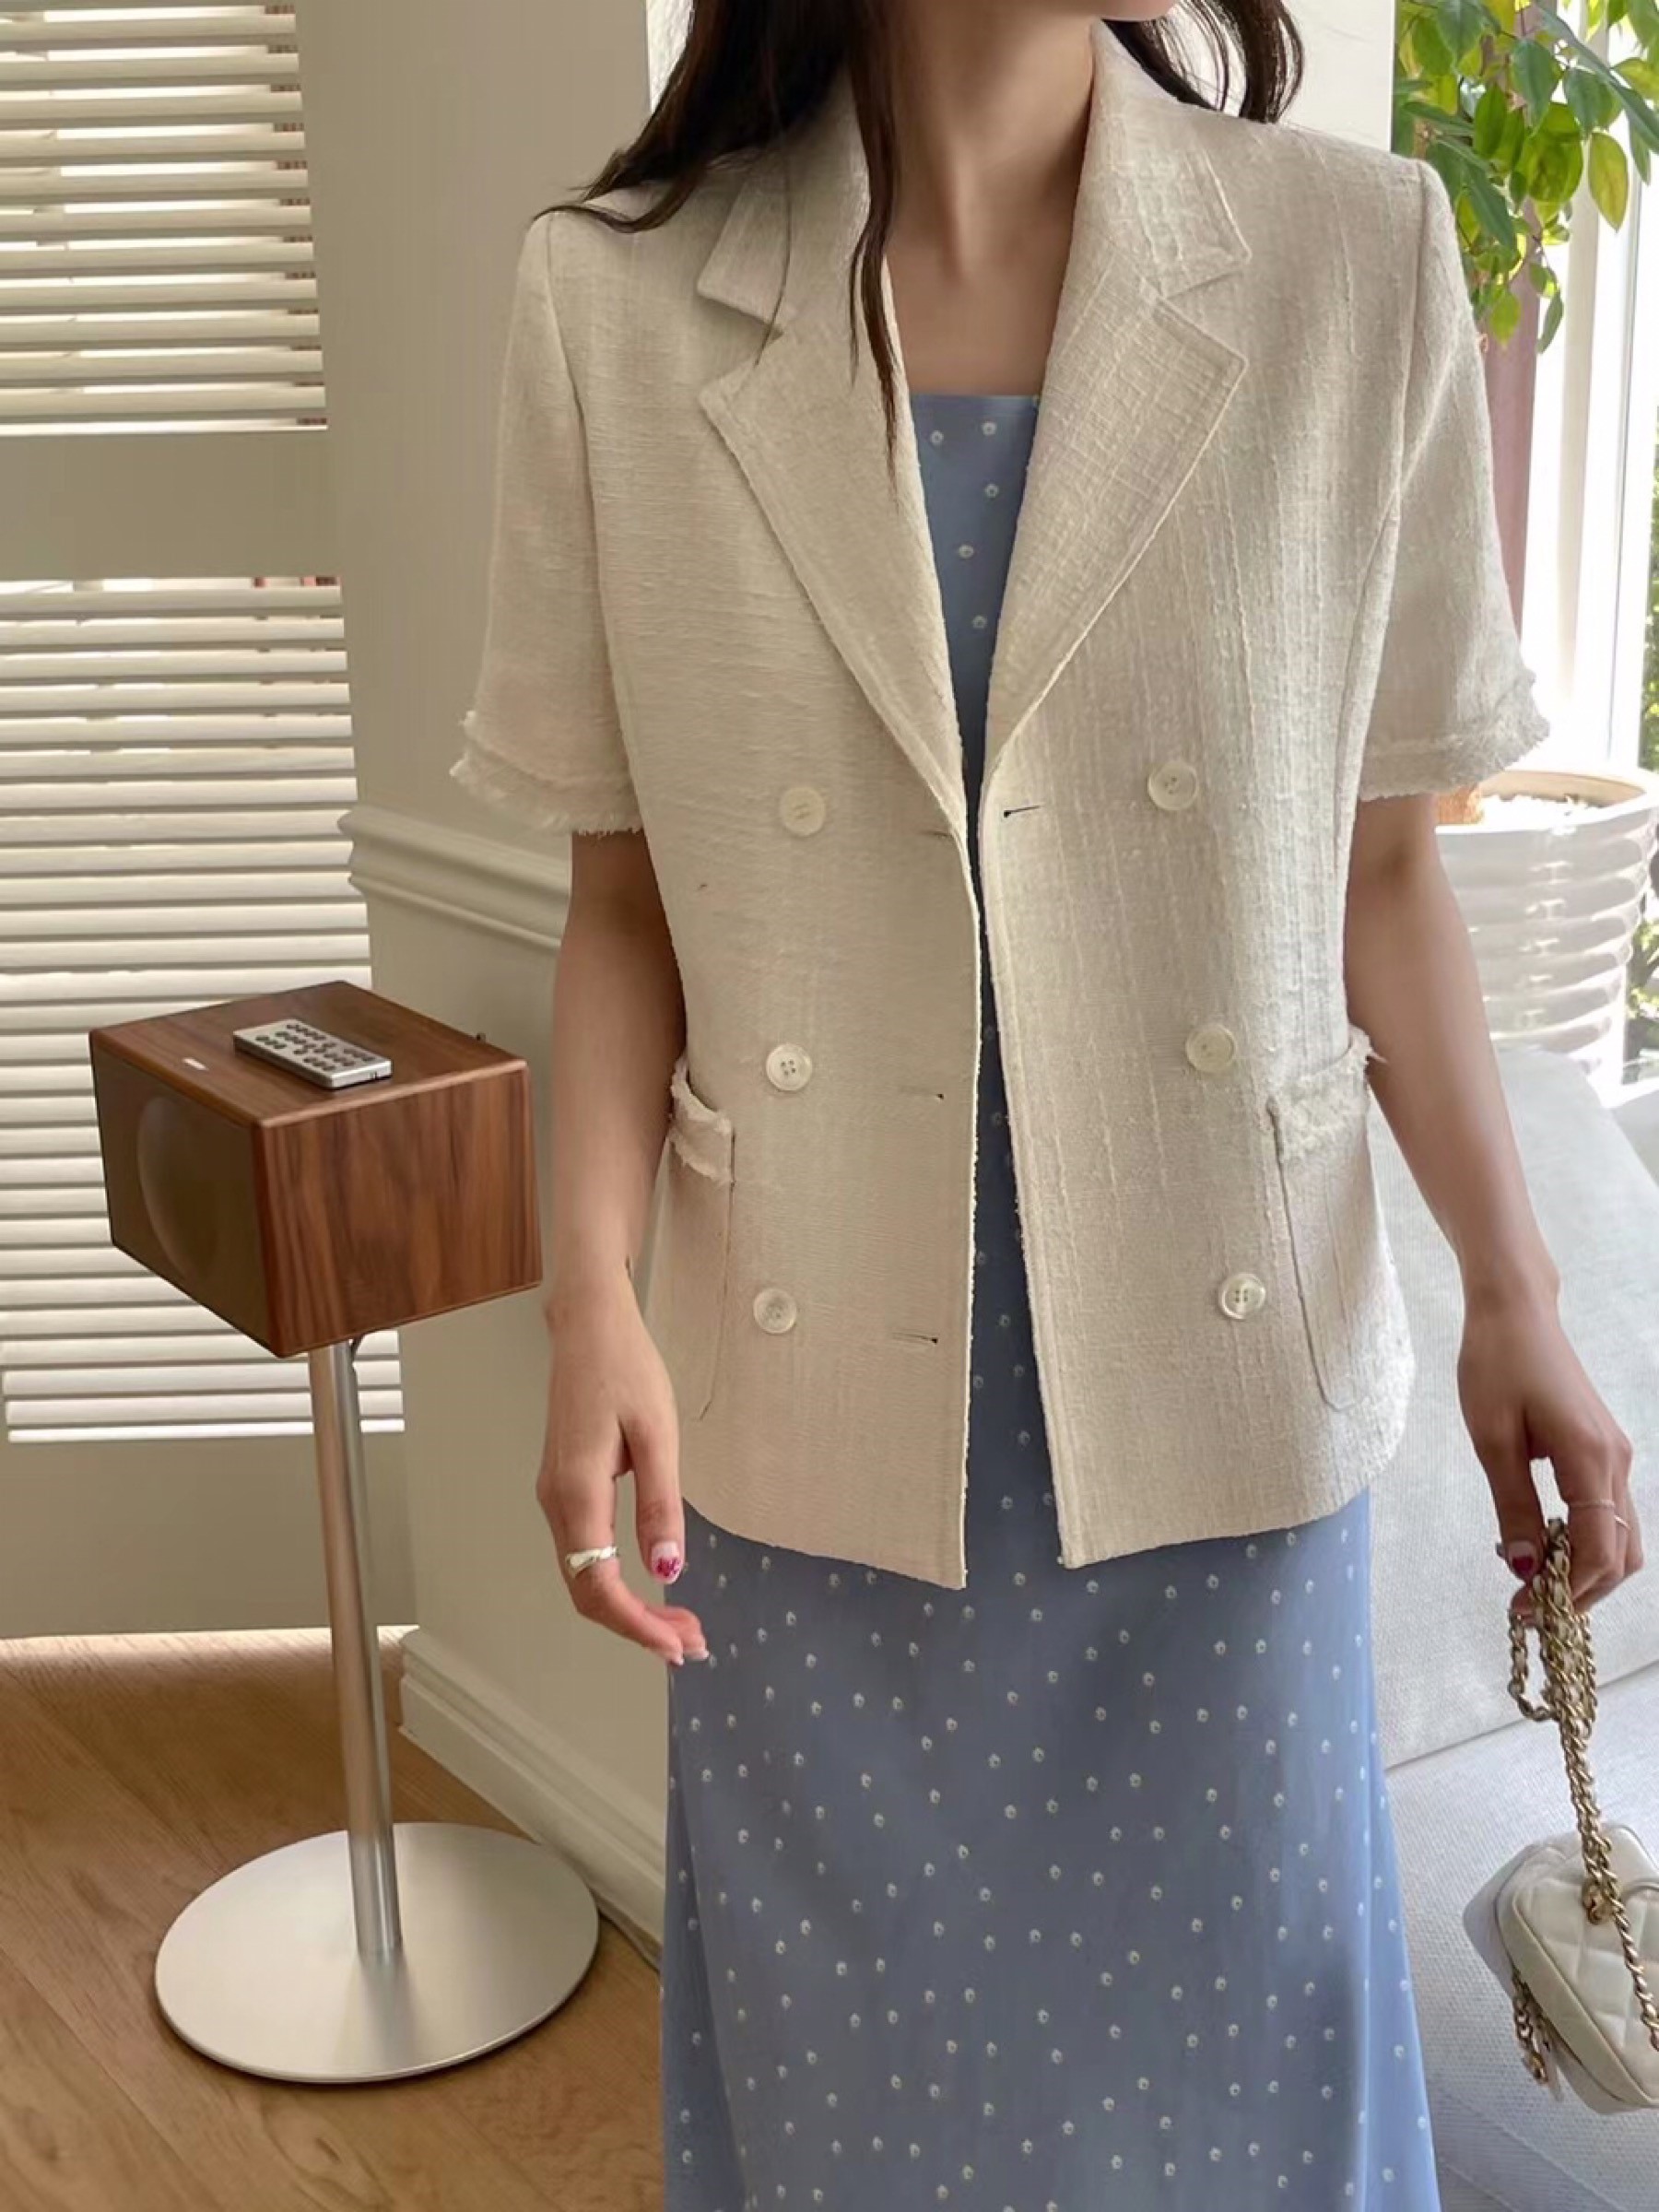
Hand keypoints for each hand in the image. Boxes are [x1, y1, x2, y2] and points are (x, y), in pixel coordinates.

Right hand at [536, 1273, 707, 1667]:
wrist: (587, 1325)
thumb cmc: (626, 1369)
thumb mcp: (657, 1433)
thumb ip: (661, 1503)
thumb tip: (668, 1569)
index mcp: (577, 1492)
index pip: (598, 1585)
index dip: (636, 1624)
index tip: (678, 1645)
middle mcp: (556, 1503)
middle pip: (586, 1591)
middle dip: (637, 1626)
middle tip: (692, 1641)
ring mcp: (555, 1496)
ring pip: (584, 1575)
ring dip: (628, 1606)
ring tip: (680, 1622)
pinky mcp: (564, 1487)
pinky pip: (584, 1552)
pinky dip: (617, 1579)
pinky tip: (651, 1581)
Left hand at [1458, 1280, 1642, 1627]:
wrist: (1515, 1311)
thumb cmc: (1495, 1363)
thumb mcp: (1491, 1439)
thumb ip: (1511, 1506)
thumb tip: (1523, 1568)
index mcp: (1591, 1458)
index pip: (1600, 1551)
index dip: (1567, 1592)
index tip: (1525, 1611)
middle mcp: (1616, 1461)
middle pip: (1621, 1555)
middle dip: (1581, 1592)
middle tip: (1526, 1608)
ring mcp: (1615, 1455)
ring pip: (1621, 1537)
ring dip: (1585, 1570)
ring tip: (1530, 1581)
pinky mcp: (1604, 1450)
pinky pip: (1608, 1512)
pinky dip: (1584, 1541)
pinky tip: (1540, 1544)